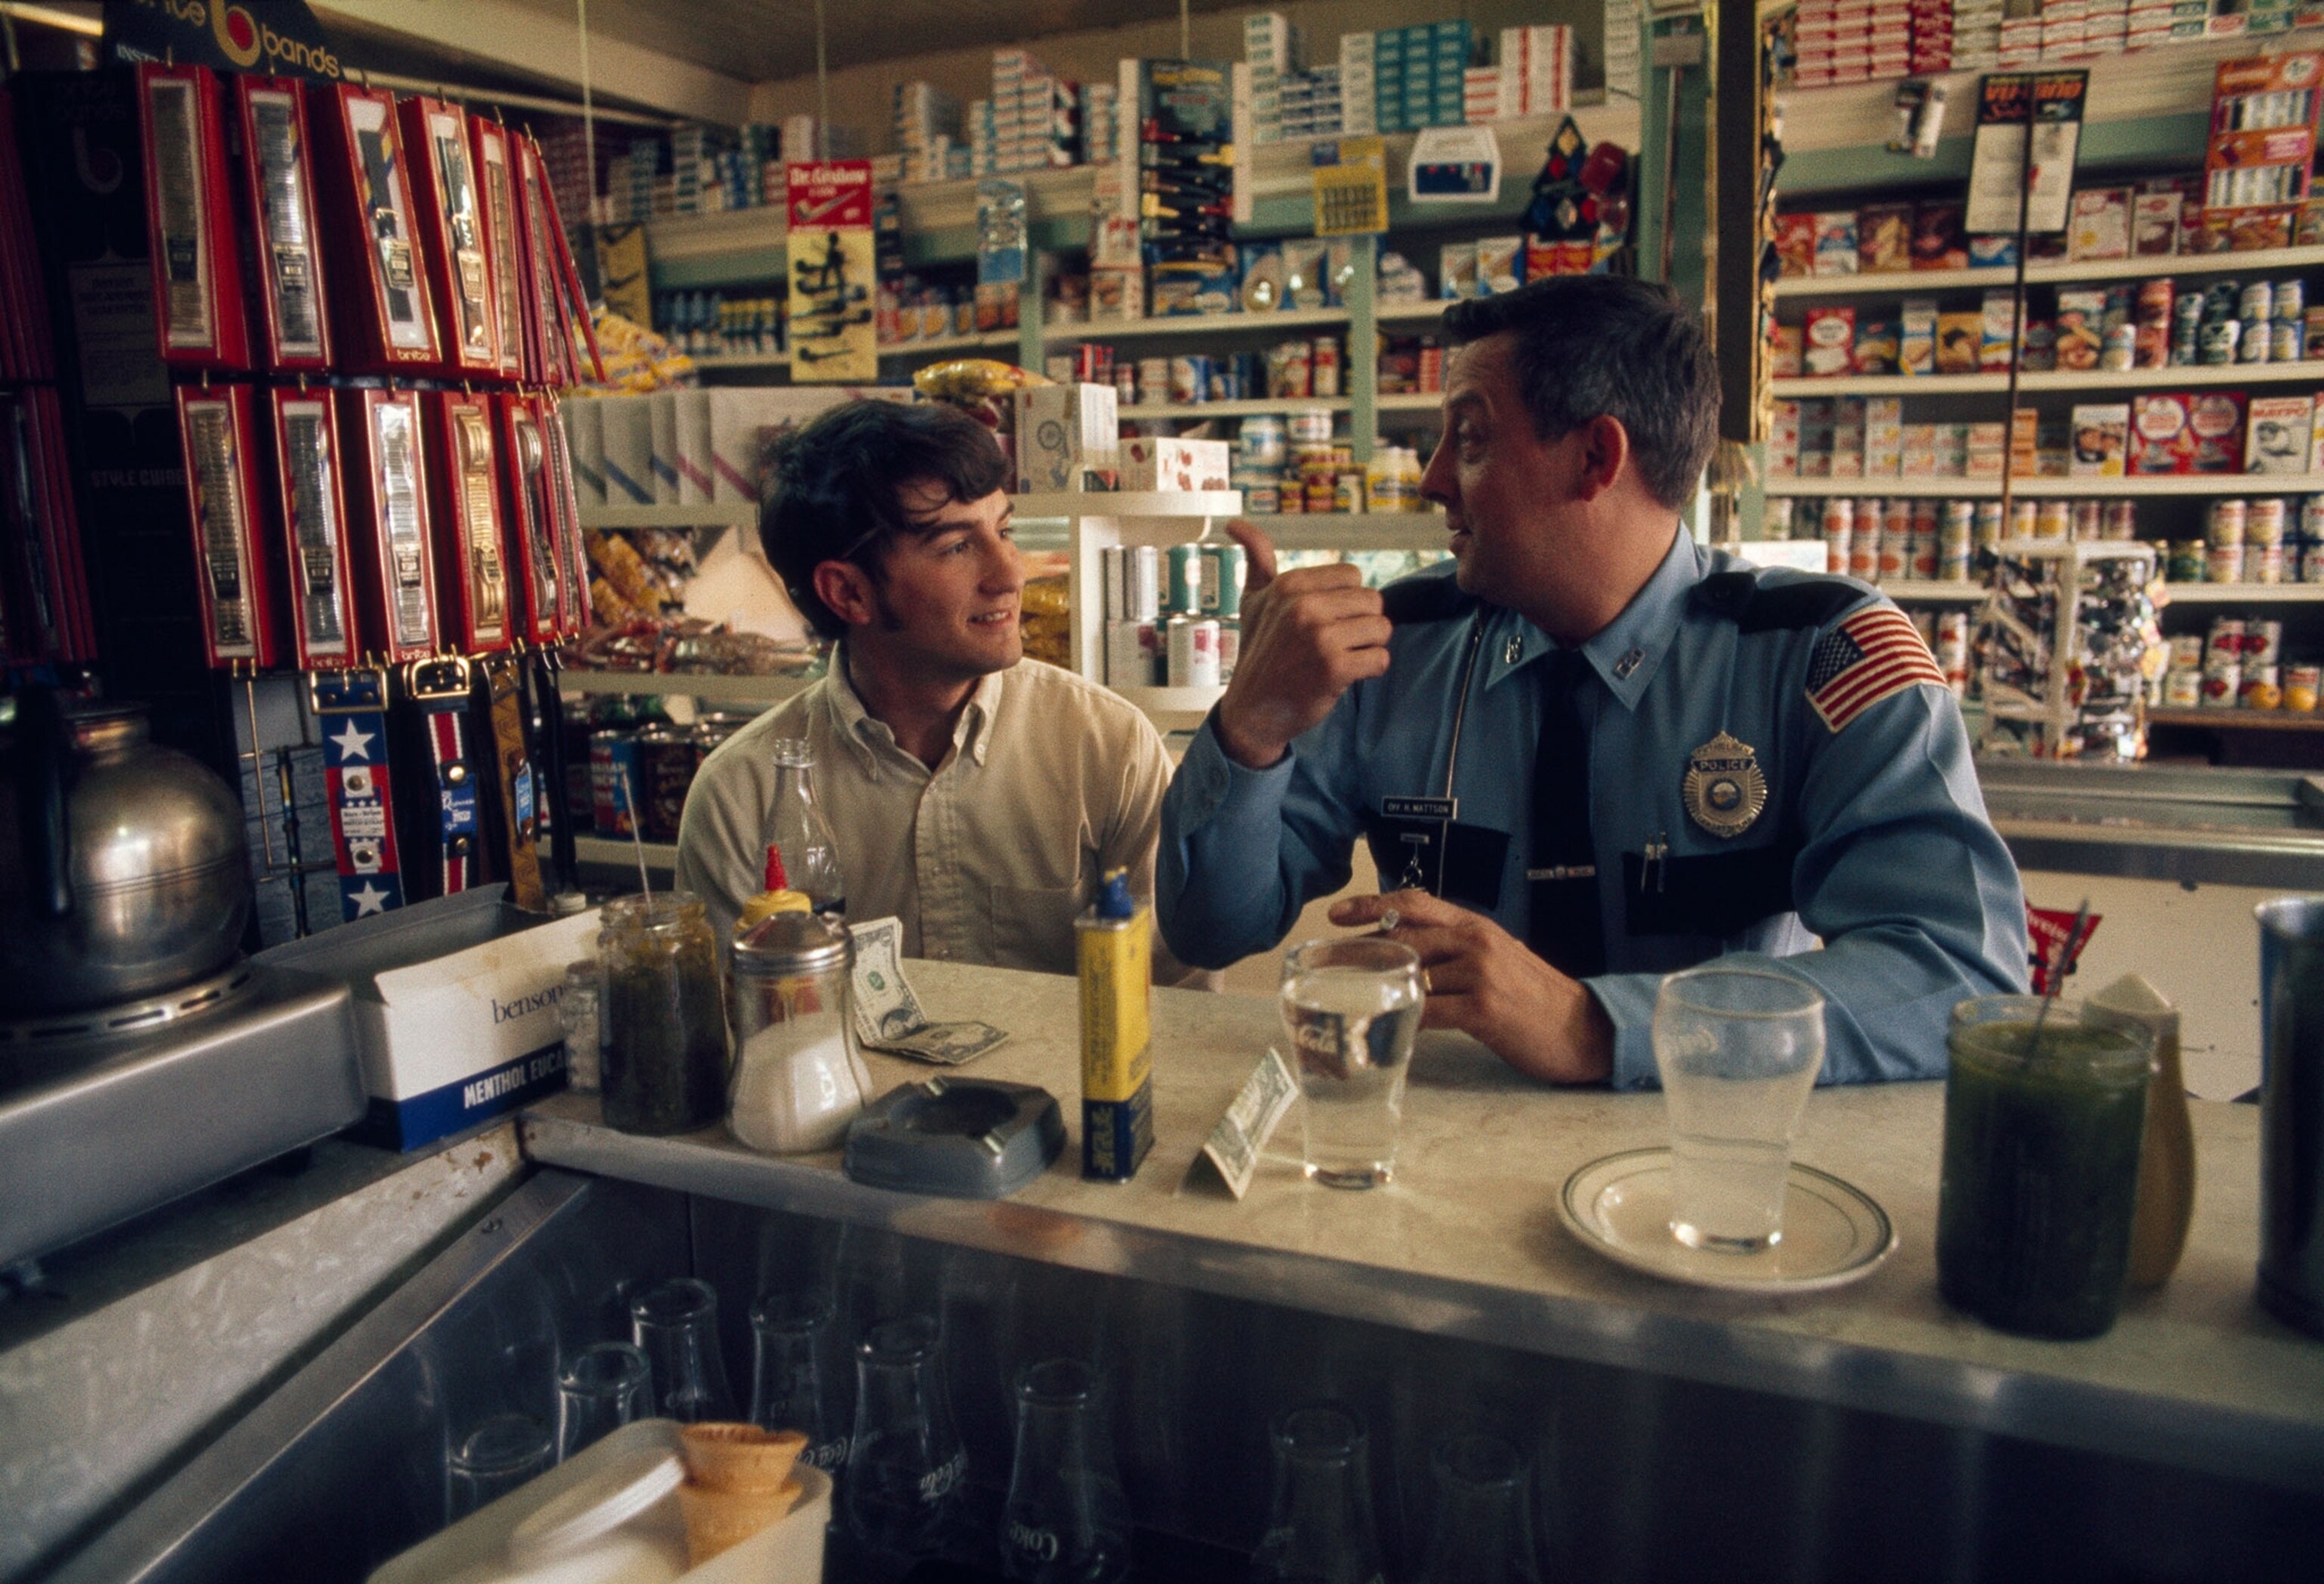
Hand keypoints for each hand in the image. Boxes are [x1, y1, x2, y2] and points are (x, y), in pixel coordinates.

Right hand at [1213, 519, 1389, 769]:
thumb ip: (1256, 558)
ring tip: (1341, 658)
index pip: (1353, 576)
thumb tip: (1235, 522)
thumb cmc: (1259, 651)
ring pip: (1382, 629)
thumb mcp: (1252, 600)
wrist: (1253, 710)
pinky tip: (1345, 675)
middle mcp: (1304, 606)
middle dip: (1361, 624)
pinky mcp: (1335, 668)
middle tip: (1333, 644)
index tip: (1322, 621)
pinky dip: (1371, 670)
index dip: (1346, 601)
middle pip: (1373, 601)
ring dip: (1368, 647)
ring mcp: (1320, 637)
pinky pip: (1381, 659)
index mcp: (1290, 584)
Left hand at [1328, 889, 1613, 1083]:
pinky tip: (1396, 1031)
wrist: (1583, 1029)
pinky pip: (1430, 1013)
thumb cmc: (1535, 998)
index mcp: (1477, 926)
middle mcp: (1476, 942)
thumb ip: (1456, 949)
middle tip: (1332, 964)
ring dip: (1383, 993)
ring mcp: (1480, 975)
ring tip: (1360, 1006)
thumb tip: (1407, 952)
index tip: (1337, 915)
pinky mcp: (1484, 1009)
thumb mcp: (1498, 958)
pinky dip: (1408, 1022)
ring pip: (1413, 977)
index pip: (1416, 903)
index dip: (1372, 905)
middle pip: (1405, 935)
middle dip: (1363, 950)